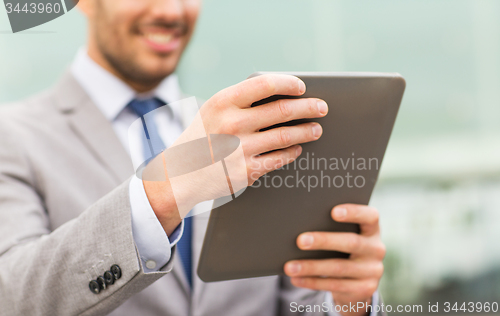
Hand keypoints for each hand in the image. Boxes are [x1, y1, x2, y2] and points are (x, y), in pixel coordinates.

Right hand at [144, 74, 328, 234]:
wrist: (180, 174)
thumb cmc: (202, 137)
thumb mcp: (214, 110)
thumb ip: (242, 100)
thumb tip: (283, 94)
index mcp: (223, 102)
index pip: (265, 84)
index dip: (289, 83)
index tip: (302, 87)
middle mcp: (233, 123)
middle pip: (283, 110)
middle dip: (309, 107)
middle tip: (322, 107)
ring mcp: (240, 148)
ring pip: (286, 136)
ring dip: (307, 131)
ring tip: (316, 129)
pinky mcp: (246, 171)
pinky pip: (279, 158)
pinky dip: (293, 152)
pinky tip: (297, 149)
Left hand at [284, 204, 385, 315]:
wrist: (358, 281)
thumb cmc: (343, 248)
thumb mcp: (344, 236)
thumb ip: (330, 228)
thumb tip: (298, 225)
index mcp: (372, 229)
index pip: (370, 216)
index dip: (354, 212)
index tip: (333, 211)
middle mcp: (376, 249)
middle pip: (351, 242)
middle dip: (323, 241)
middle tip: (300, 241)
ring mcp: (373, 271)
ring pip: (339, 267)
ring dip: (311, 266)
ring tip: (290, 266)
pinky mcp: (365, 289)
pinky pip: (335, 285)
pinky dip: (312, 281)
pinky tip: (296, 279)